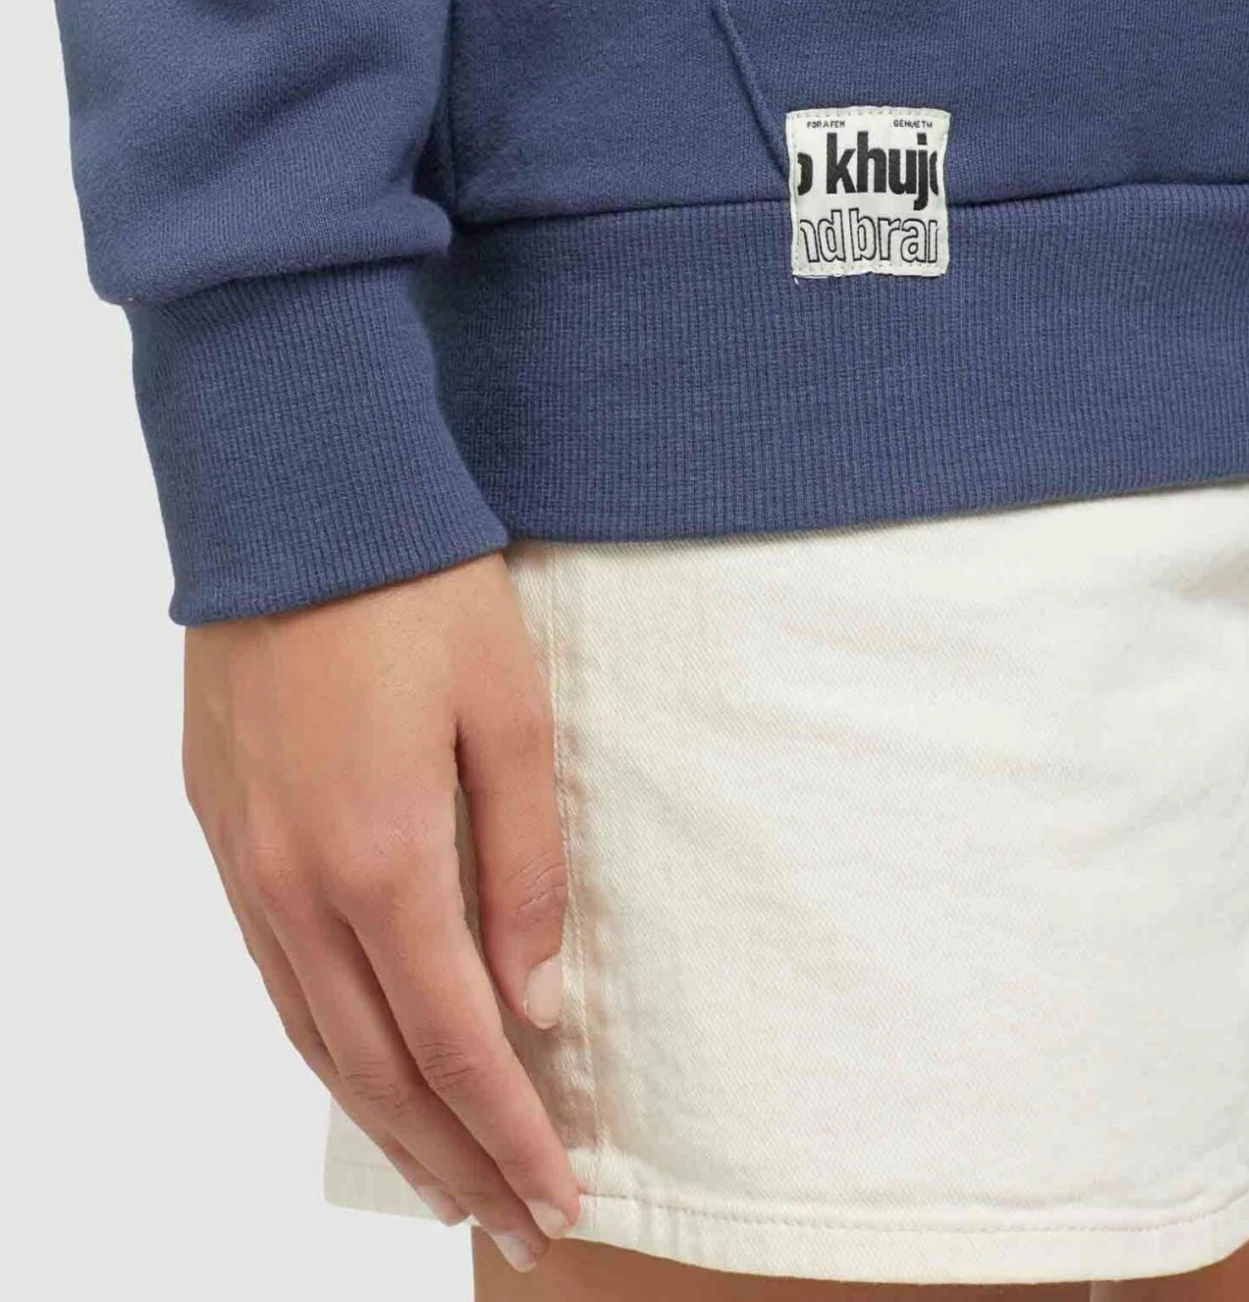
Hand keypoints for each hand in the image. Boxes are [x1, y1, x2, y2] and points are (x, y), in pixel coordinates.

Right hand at [183, 553, 579, 1273]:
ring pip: (310, 1033)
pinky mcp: (220, 827)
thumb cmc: (422, 594)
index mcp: (381, 857)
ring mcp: (245, 860)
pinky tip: (355, 1062)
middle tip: (508, 1221)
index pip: (453, 1040)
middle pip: (376, 1064)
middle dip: (449, 1154)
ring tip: (438, 1176)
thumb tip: (537, 1001)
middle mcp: (296, 882)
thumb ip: (526, 867)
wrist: (296, 499)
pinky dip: (320, 1041)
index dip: (507, 1129)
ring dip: (378, 1118)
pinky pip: (270, 971)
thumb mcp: (511, 714)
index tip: (556, 1194)